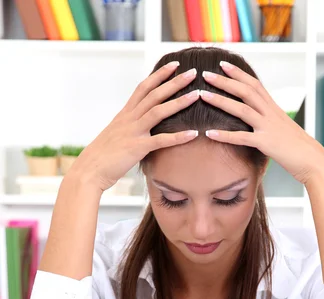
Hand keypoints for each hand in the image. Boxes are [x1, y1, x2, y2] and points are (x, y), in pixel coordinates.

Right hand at [67, 62, 199, 191]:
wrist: (89, 171)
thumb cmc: (103, 157)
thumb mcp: (115, 136)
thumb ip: (128, 128)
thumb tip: (139, 126)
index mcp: (125, 114)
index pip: (143, 88)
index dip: (159, 75)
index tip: (174, 65)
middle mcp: (129, 119)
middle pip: (154, 94)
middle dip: (174, 82)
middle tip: (192, 72)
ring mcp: (133, 132)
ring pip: (158, 111)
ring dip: (179, 102)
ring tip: (197, 95)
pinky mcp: (137, 148)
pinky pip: (161, 140)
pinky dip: (178, 137)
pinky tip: (193, 134)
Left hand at [201, 61, 323, 184]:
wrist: (314, 161)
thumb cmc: (299, 150)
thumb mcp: (283, 130)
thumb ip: (270, 123)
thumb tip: (260, 122)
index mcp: (274, 109)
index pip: (255, 85)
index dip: (239, 74)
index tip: (223, 65)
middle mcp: (271, 114)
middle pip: (245, 91)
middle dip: (225, 81)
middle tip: (206, 74)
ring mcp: (268, 128)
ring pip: (241, 109)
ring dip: (220, 100)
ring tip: (202, 95)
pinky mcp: (266, 144)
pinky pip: (241, 138)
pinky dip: (224, 135)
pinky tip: (209, 133)